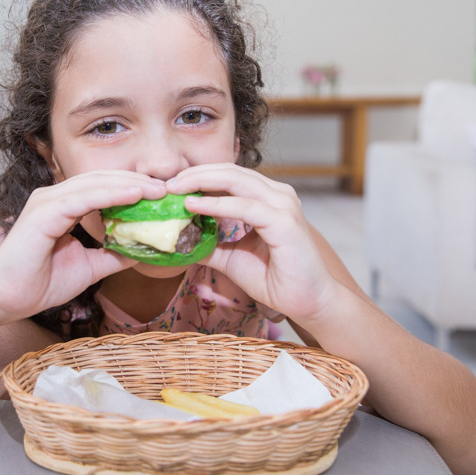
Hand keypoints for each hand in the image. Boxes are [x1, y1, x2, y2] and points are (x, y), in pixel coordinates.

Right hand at [0, 170, 166, 320]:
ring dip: (130, 185)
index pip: (103, 187)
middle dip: (137, 181)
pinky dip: (111, 194)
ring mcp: (47, 201)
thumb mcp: (88, 267)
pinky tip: (135, 195)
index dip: (133, 188)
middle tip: (168, 188)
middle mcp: (54, 197)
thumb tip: (141, 251)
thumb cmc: (40, 283)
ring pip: (95, 183)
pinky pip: (83, 198)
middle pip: (103, 179)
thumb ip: (112, 255)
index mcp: (63, 205)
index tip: (162, 195)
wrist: (6, 299)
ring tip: (158, 189)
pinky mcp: (43, 212)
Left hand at [167, 164, 339, 322]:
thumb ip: (210, 245)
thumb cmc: (276, 280)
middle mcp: (277, 195)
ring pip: (235, 181)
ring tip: (174, 189)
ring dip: (201, 182)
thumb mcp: (232, 258)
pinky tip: (193, 206)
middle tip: (167, 183)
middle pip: (229, 172)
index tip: (170, 186)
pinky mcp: (284, 222)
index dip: (198, 177)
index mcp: (267, 198)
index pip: (228, 176)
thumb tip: (179, 241)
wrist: (308, 302)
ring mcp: (283, 205)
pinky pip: (244, 206)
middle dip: (195, 174)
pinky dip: (217, 205)